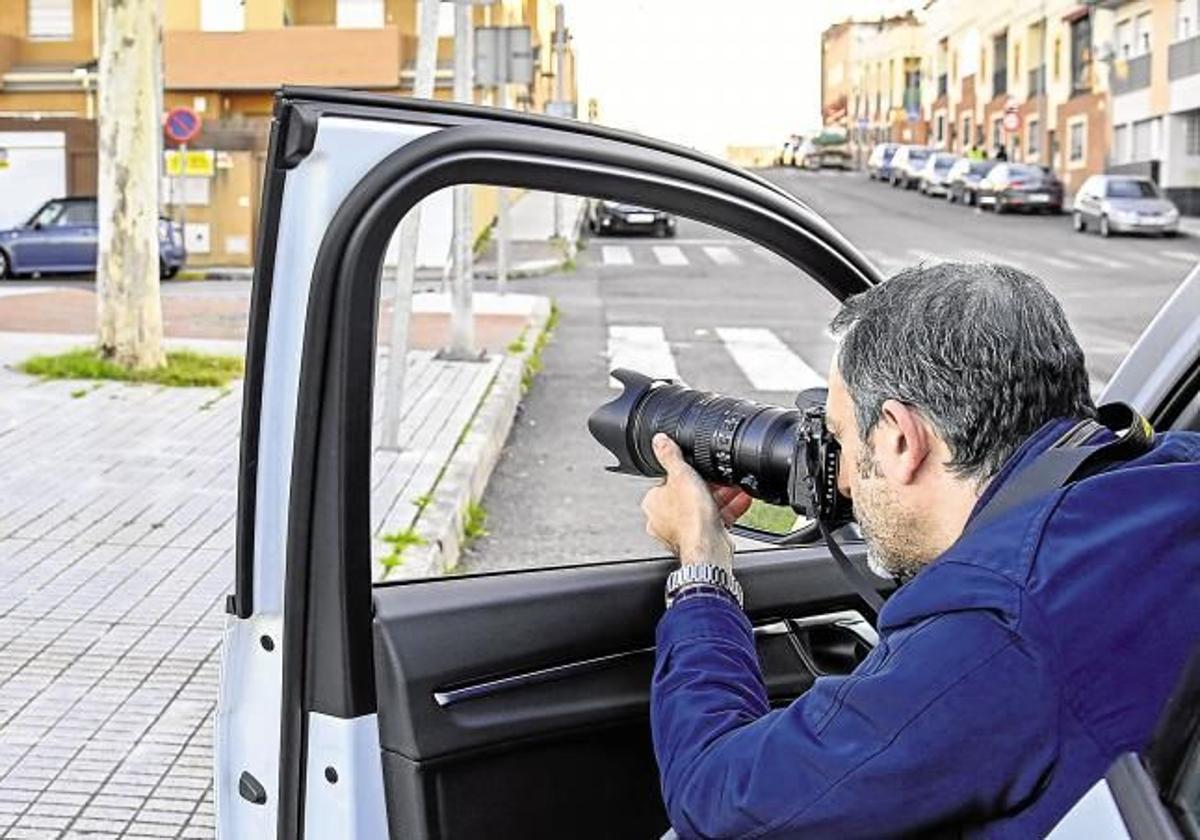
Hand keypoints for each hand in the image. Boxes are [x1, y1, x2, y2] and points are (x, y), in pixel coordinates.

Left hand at [641, 433, 752, 568]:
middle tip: (720, 477)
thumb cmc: (689, 517)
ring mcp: (683, 530)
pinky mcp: (702, 538)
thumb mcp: (681, 475)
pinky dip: (730, 509)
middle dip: (707, 485)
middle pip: (688, 494)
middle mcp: (664, 519)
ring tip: (736, 486)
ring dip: (722, 496)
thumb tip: (659, 440)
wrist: (708, 548)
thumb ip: (670, 456)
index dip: (685, 473)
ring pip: (704, 507)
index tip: (699, 468)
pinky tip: (742, 499)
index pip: (667, 481)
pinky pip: (717, 519)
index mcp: (653, 503)